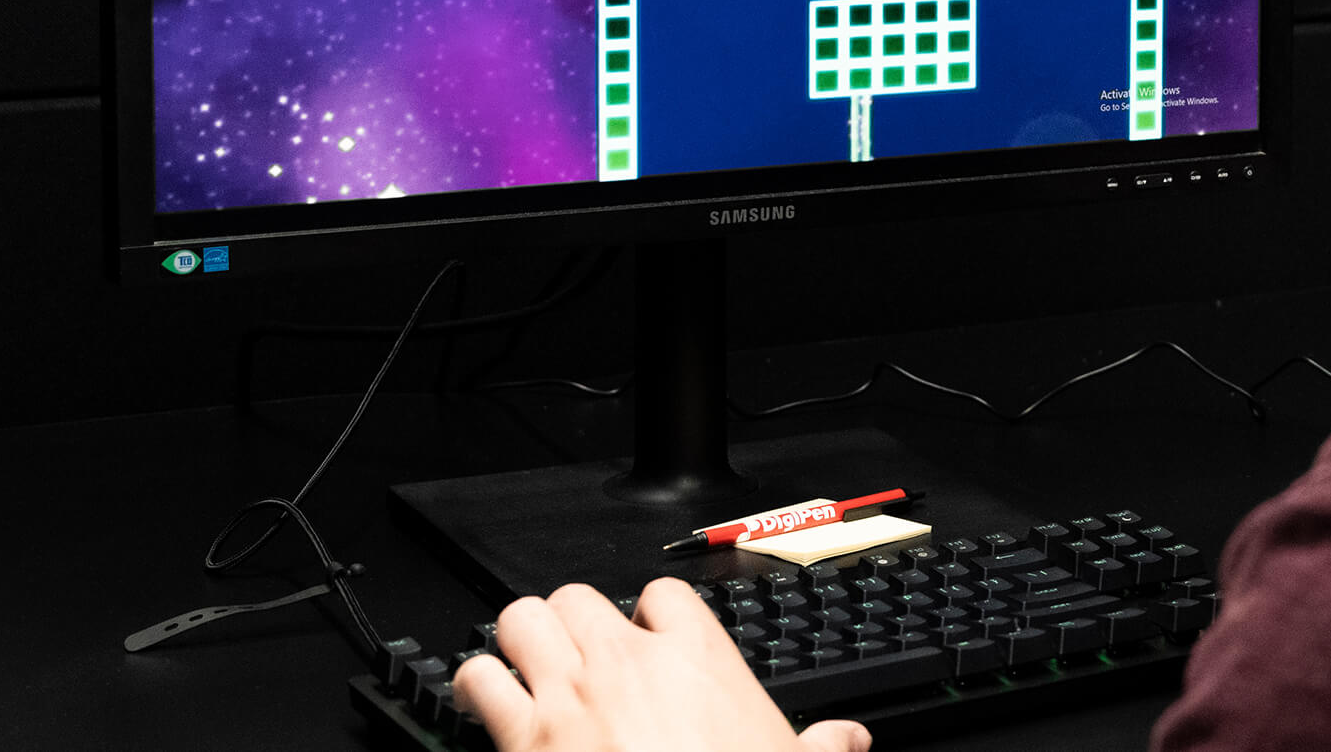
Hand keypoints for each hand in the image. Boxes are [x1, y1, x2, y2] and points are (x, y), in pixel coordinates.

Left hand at [454, 577, 868, 751]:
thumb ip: (821, 745)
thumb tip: (852, 742)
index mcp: (695, 659)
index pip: (661, 594)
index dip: (649, 615)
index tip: (649, 638)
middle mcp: (626, 662)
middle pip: (578, 596)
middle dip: (573, 623)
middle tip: (579, 656)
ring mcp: (571, 692)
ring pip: (522, 618)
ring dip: (521, 641)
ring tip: (529, 666)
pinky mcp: (524, 733)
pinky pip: (479, 679)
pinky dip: (478, 687)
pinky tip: (488, 704)